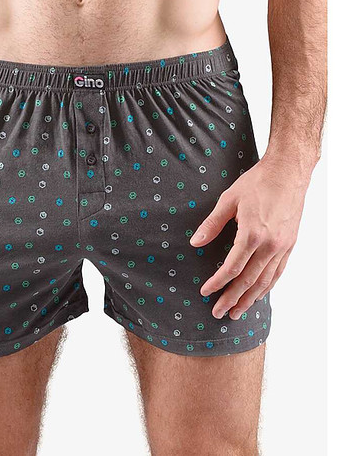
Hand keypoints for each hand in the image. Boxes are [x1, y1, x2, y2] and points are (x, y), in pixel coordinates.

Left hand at [190, 156, 309, 319]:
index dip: (218, 282)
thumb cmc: (257, 182)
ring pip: (265, 281)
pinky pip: (278, 272)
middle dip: (232, 299)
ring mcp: (282, 246)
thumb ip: (212, 224)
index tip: (206, 292)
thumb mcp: (229, 199)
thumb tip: (195, 242)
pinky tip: (258, 295)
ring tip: (237, 312)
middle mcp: (270, 244)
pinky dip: (267, 287)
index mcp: (252, 233)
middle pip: (249, 280)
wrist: (288, 172)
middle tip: (218, 313)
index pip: (232, 267)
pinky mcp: (290, 244)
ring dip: (250, 299)